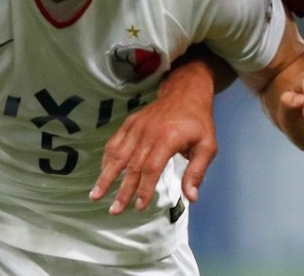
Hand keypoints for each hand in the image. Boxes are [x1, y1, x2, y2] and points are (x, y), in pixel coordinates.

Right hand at [90, 61, 216, 214]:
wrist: (186, 93)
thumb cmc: (198, 122)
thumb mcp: (207, 146)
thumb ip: (197, 172)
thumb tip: (191, 197)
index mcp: (168, 138)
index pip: (151, 168)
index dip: (144, 189)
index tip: (139, 206)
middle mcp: (149, 133)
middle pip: (132, 166)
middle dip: (122, 190)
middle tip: (115, 210)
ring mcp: (137, 127)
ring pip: (118, 155)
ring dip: (106, 176)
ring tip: (96, 195)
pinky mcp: (130, 123)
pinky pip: (115, 142)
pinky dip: (107, 158)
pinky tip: (103, 173)